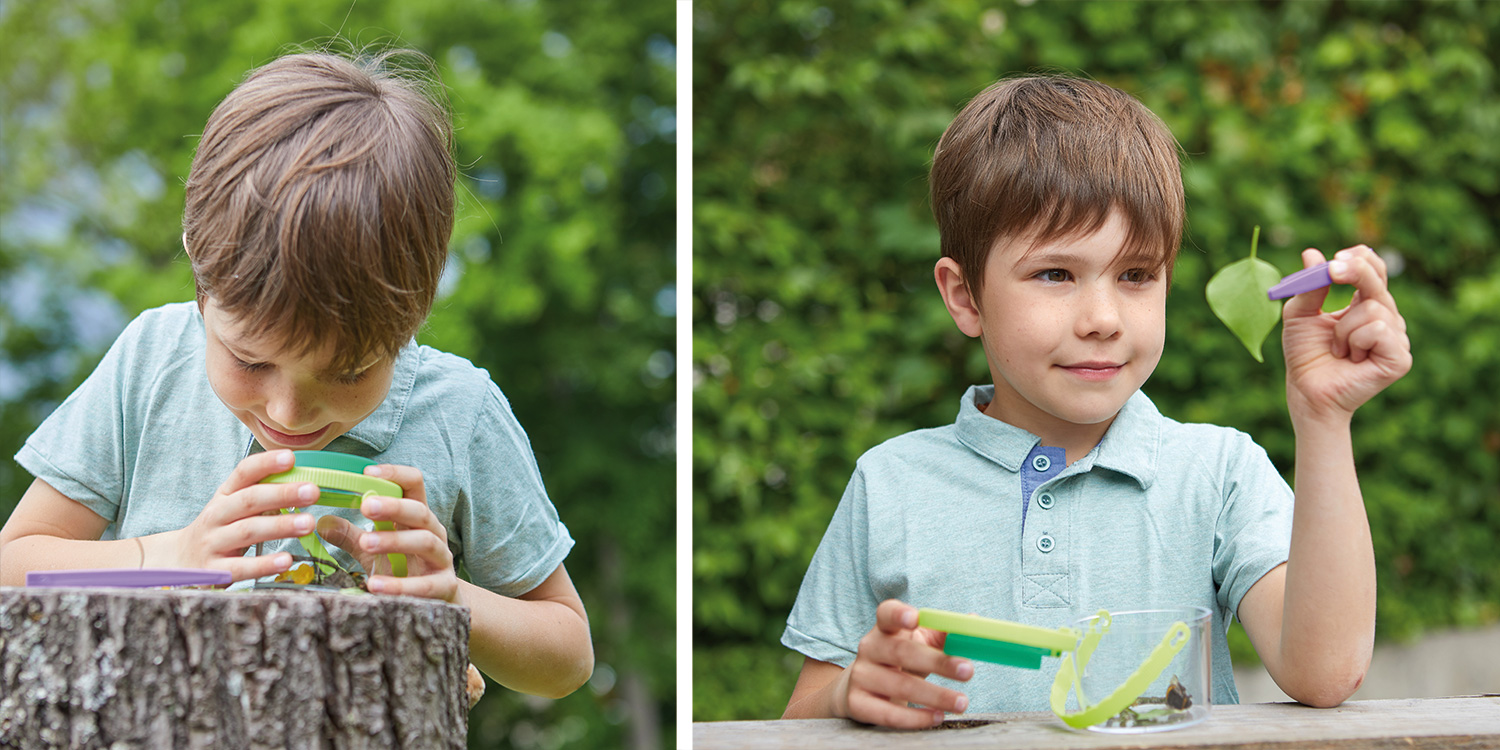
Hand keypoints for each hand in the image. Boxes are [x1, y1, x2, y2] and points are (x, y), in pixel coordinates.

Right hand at [160, 450, 315, 579]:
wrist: (177, 561)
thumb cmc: (219, 530)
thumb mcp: (233, 507)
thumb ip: (262, 494)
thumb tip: (304, 481)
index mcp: (225, 496)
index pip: (243, 473)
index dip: (265, 463)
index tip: (290, 457)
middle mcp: (217, 516)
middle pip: (249, 500)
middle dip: (282, 494)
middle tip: (312, 491)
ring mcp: (213, 543)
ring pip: (247, 531)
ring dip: (280, 526)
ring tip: (308, 523)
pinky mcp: (214, 572)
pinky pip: (241, 567)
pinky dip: (264, 564)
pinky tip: (286, 560)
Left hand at [314, 463, 462, 603]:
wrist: (436, 602)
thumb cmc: (405, 569)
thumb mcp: (376, 550)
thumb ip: (351, 536)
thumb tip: (322, 522)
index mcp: (417, 518)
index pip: (414, 485)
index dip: (395, 474)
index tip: (368, 472)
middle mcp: (434, 533)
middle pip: (420, 511)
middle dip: (395, 507)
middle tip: (367, 506)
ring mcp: (442, 559)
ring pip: (425, 542)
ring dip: (395, 541)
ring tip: (367, 543)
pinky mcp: (444, 586)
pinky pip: (425, 584)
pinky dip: (399, 585)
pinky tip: (375, 585)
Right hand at [836, 599, 972, 727]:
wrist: (863, 689)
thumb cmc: (900, 661)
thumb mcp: (919, 644)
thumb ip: (945, 634)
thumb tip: (974, 623)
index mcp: (885, 628)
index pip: (886, 614)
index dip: (898, 614)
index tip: (915, 618)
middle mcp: (869, 648)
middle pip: (901, 652)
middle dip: (938, 662)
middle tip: (968, 670)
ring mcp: (861, 676)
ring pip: (900, 686)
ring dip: (935, 695)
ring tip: (962, 703)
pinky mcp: (857, 703)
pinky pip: (888, 714)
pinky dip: (915, 718)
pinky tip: (937, 717)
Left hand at [1281, 245, 1411, 422]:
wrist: (1306, 391)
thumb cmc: (1304, 354)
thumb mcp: (1300, 315)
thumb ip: (1310, 286)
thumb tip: (1311, 253)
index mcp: (1366, 304)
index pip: (1374, 270)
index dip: (1360, 259)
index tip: (1336, 259)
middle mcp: (1386, 318)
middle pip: (1378, 280)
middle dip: (1355, 271)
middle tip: (1334, 269)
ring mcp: (1397, 338)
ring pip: (1373, 307)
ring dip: (1343, 327)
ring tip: (1337, 348)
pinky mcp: (1400, 358)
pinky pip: (1378, 330)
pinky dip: (1355, 341)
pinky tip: (1352, 358)